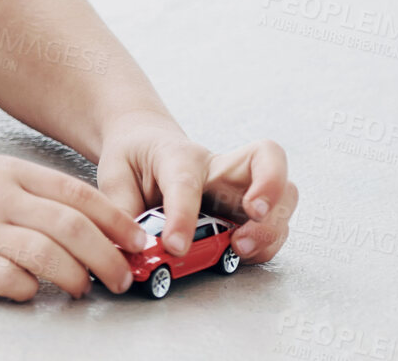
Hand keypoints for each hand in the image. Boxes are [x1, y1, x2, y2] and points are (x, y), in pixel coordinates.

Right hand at [0, 153, 151, 300]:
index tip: (138, 243)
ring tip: (83, 290)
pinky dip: (27, 289)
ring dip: (75, 276)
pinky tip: (31, 292)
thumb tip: (85, 216)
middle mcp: (1, 197)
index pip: (81, 196)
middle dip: (108, 257)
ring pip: (46, 252)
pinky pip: (5, 277)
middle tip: (121, 278)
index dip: (117, 222)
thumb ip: (34, 191)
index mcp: (14, 174)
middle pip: (73, 226)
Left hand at [94, 111, 297, 264]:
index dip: (183, 216)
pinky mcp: (247, 210)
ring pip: (284, 194)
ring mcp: (239, 187)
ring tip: (242, 248)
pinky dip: (268, 243)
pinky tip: (244, 254)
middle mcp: (220, 167)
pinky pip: (275, 224)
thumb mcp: (114, 176)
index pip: (188, 182)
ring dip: (272, 226)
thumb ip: (122, 210)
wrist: (147, 143)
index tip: (175, 246)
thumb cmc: (135, 156)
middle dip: (270, 188)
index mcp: (179, 156)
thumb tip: (128, 248)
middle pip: (267, 160)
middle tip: (252, 216)